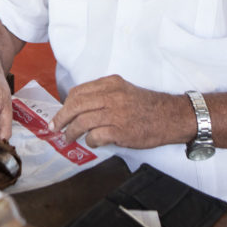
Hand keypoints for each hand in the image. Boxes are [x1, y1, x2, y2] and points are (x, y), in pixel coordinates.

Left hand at [49, 75, 191, 148]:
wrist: (172, 116)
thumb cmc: (147, 106)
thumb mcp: (124, 91)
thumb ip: (103, 95)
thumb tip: (79, 107)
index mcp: (111, 83)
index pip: (79, 92)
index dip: (66, 104)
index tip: (61, 113)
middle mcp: (112, 96)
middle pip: (76, 105)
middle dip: (61, 118)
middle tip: (55, 127)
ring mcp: (116, 113)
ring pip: (82, 121)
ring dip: (71, 132)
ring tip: (68, 138)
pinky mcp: (121, 131)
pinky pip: (95, 136)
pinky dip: (90, 141)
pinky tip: (92, 142)